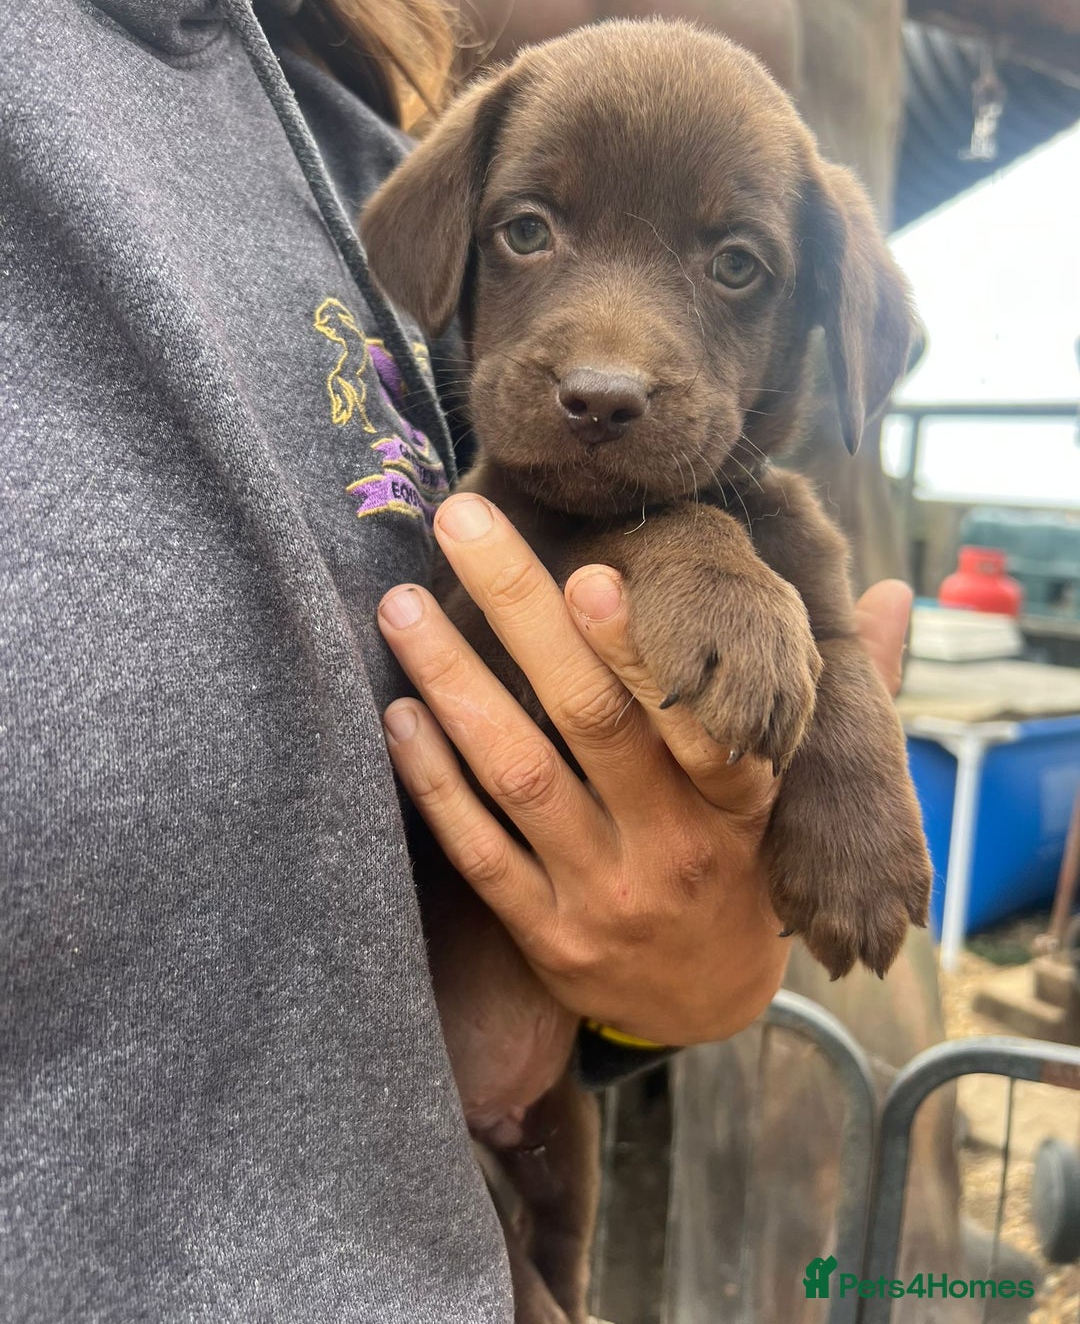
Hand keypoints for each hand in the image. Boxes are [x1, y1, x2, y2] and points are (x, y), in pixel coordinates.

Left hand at [378, 495, 911, 1045]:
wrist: (710, 1005)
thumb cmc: (747, 866)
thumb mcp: (802, 793)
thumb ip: (851, 694)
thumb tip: (896, 594)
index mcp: (741, 807)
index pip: (698, 727)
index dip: (640, 654)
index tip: (590, 573)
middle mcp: (672, 849)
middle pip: (587, 720)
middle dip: (519, 612)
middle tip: (464, 523)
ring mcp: (603, 896)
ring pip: (518, 775)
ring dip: (455, 683)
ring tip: (403, 604)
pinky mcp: (546, 936)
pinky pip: (479, 850)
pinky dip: (435, 780)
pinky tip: (398, 713)